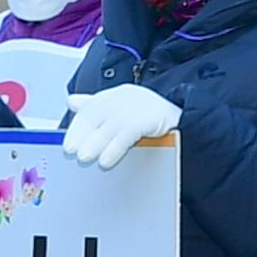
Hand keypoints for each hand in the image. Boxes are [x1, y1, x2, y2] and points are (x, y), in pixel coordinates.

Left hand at [59, 81, 177, 165]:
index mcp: (118, 95)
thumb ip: (96, 108)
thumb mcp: (121, 113)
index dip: (78, 127)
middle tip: (72, 152)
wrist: (188, 125)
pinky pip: (129, 133)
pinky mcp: (153, 117)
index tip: (68, 146)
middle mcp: (128, 96)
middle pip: (99, 114)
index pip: (91, 109)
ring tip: (85, 158)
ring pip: (112, 125)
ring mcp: (141, 105)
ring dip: (96, 143)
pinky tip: (106, 161)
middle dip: (84, 135)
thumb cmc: (153, 121)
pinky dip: (115, 148)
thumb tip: (71, 101)